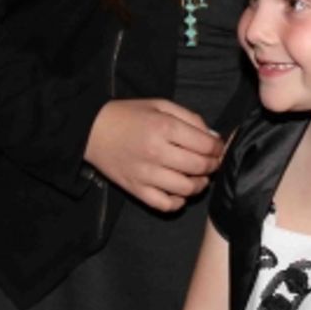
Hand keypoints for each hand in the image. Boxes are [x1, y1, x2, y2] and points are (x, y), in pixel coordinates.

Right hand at [85, 98, 224, 212]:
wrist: (91, 130)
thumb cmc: (130, 115)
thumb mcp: (162, 105)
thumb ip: (191, 118)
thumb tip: (213, 136)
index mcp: (165, 128)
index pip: (205, 145)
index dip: (219, 148)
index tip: (219, 148)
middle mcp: (156, 152)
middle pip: (199, 167)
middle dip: (214, 165)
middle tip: (214, 162)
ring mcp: (145, 174)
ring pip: (185, 188)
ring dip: (200, 184)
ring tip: (200, 177)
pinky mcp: (134, 189)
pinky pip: (164, 204)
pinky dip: (178, 202)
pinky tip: (180, 193)